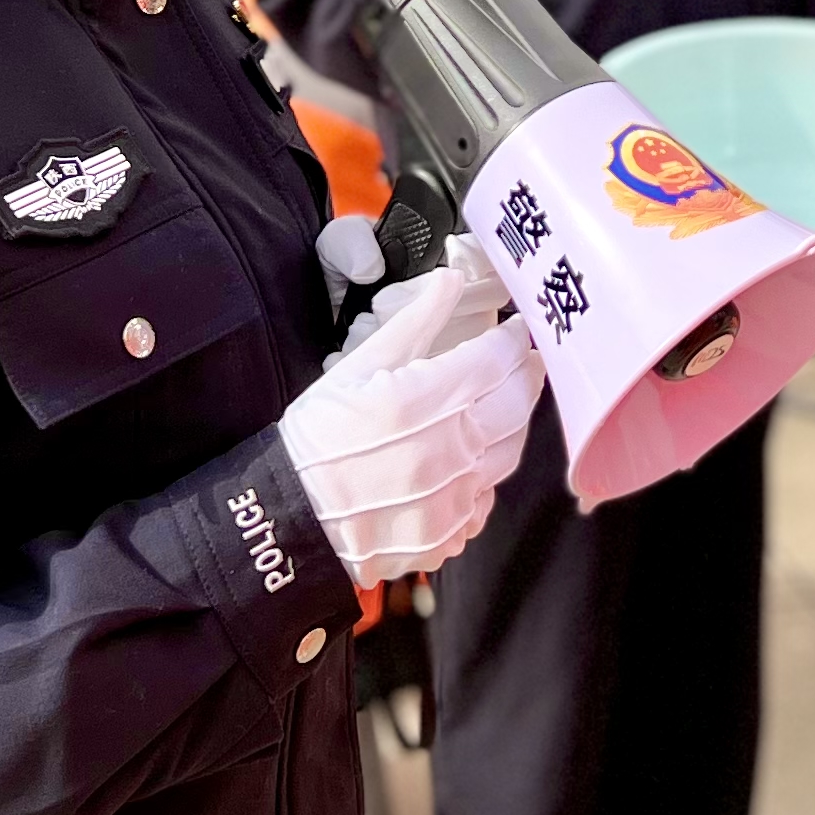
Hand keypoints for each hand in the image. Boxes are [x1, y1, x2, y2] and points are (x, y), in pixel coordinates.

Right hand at [277, 242, 543, 585]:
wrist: (288, 514)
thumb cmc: (317, 437)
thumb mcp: (356, 367)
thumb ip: (413, 323)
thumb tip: (452, 280)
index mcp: (423, 401)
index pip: (496, 360)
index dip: (513, 340)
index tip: (516, 330)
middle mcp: (447, 451)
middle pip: (516, 404)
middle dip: (526, 375)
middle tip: (527, 360)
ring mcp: (451, 498)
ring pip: (510, 452)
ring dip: (515, 422)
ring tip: (506, 402)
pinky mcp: (447, 534)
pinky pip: (486, 499)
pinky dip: (486, 474)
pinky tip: (473, 458)